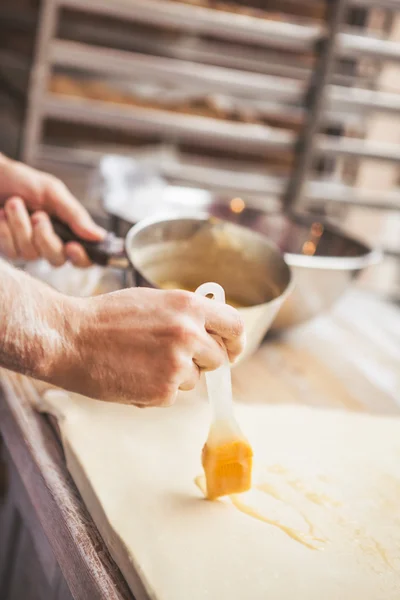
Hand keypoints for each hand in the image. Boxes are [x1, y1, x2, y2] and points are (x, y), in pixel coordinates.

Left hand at [0, 154, 104, 266]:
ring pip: (32, 254)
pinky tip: (2, 214)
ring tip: (14, 203)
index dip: (82, 258)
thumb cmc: (22, 182)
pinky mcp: (9, 250)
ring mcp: (29, 248)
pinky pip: (12, 251)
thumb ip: (75, 215)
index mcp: (68, 230)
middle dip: (46, 238)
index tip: (72, 247)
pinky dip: (6, 229)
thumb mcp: (53, 192)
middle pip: (58, 260)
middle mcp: (50, 243)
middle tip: (38, 215)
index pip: (84, 256)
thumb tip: (99, 236)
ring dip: (21, 225)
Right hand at [58, 288, 244, 405]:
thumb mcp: (153, 300)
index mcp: (189, 306)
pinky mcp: (163, 391)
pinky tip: (133, 376)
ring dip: (175, 376)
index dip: (236, 341)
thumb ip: (185, 313)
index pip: (235, 326)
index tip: (231, 350)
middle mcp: (189, 334)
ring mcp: (178, 364)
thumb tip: (209, 329)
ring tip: (142, 362)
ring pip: (194, 379)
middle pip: (218, 358)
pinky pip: (172, 395)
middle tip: (176, 359)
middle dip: (202, 362)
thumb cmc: (106, 317)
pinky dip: (156, 391)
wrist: (70, 338)